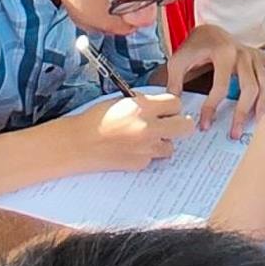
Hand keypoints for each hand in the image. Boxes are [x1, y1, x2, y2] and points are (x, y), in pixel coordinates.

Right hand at [65, 90, 192, 170]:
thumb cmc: (94, 119)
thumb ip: (144, 103)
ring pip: (171, 146)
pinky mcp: (140, 164)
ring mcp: (146, 148)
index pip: (176, 103)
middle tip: (171, 123)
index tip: (166, 108)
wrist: (78, 144)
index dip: (171, 105)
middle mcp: (148, 128)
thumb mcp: (120, 101)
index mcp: (142, 107)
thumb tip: (160, 106)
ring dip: (163, 141)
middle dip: (180, 123)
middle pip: (185, 126)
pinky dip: (148, 153)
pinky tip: (133, 148)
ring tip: (147, 137)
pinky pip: (154, 158)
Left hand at [162, 23, 264, 137]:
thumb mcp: (178, 61)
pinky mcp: (260, 54)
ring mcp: (253, 54)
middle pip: (249, 88)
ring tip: (256, 124)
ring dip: (262, 104)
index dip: (212, 108)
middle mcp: (242, 53)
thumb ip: (175, 82)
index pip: (220, 87)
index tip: (205, 125)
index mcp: (223, 54)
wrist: (208, 29)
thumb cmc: (194, 46)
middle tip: (234, 133)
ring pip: (264, 82)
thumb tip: (175, 106)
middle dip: (242, 113)